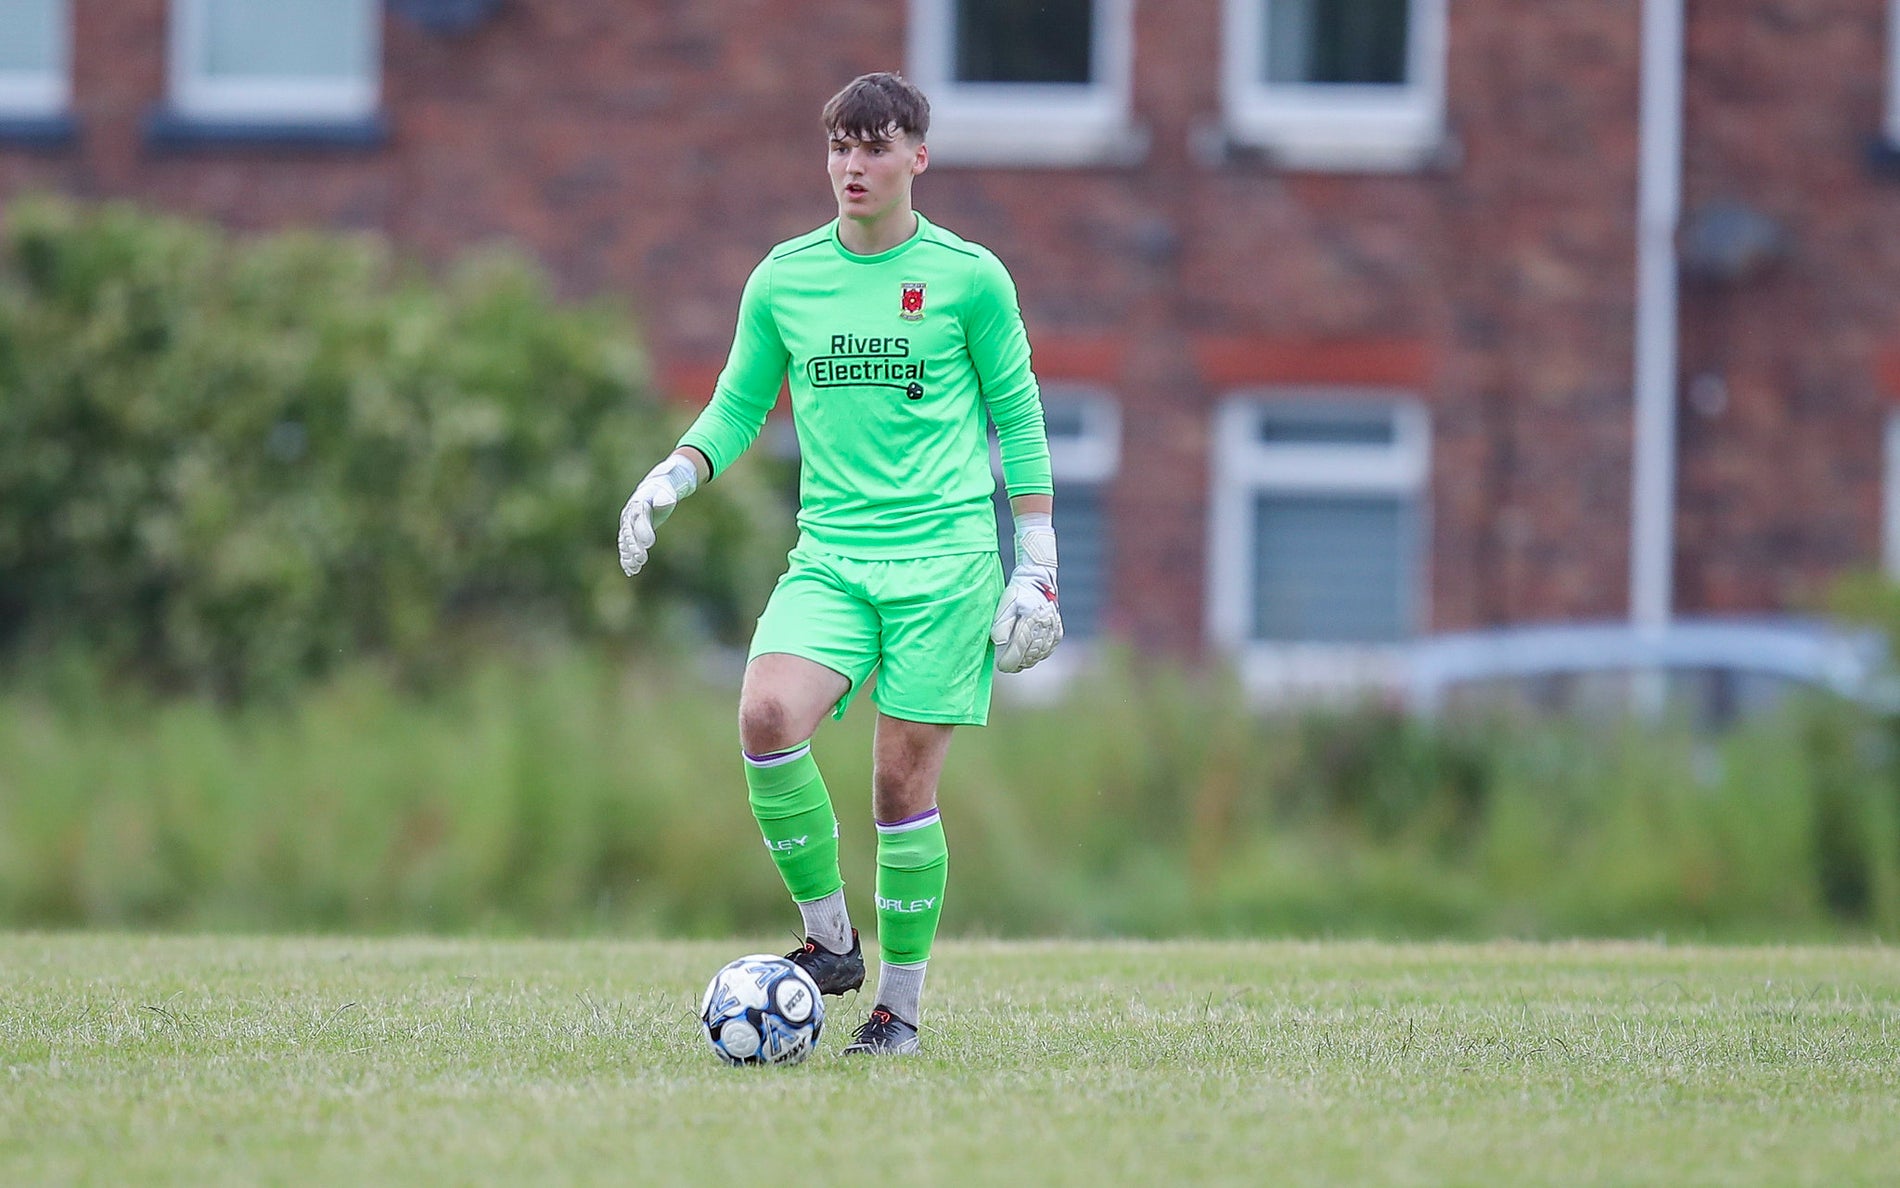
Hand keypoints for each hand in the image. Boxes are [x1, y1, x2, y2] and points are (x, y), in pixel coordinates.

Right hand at [618, 455, 697, 575]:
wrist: (656, 488)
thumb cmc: (664, 489)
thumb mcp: (667, 490)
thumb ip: (665, 497)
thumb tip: (666, 502)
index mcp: (639, 502)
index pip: (639, 517)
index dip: (642, 530)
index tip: (649, 544)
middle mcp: (629, 514)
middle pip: (630, 532)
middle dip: (634, 546)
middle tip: (642, 559)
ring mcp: (628, 524)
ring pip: (626, 542)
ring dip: (629, 555)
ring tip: (635, 568)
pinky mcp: (631, 533)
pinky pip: (626, 547)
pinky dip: (628, 558)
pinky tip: (631, 570)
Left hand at [991, 518, 1061, 672]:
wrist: (1039, 580)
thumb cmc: (1018, 592)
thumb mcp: (1005, 603)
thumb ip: (1001, 623)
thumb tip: (998, 642)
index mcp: (1030, 618)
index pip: (1019, 647)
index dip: (1010, 661)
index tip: (1001, 667)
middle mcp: (1044, 626)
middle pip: (1030, 654)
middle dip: (1017, 664)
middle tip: (1006, 666)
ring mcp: (1053, 630)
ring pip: (1039, 654)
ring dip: (1027, 661)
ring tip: (1016, 663)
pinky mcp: (1057, 632)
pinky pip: (1048, 650)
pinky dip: (1038, 655)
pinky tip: (1029, 655)